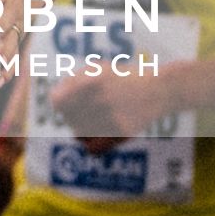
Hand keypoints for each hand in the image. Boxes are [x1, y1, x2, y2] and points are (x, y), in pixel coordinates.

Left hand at [49, 63, 178, 151]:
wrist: (159, 89)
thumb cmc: (124, 77)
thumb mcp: (99, 68)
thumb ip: (74, 80)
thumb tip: (54, 99)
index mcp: (91, 81)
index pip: (58, 101)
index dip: (58, 102)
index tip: (63, 102)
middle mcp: (100, 99)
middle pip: (68, 117)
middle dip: (70, 114)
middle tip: (80, 111)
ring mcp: (111, 117)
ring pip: (79, 133)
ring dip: (80, 129)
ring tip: (91, 121)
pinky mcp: (122, 132)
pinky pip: (93, 147)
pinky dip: (90, 145)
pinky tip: (92, 140)